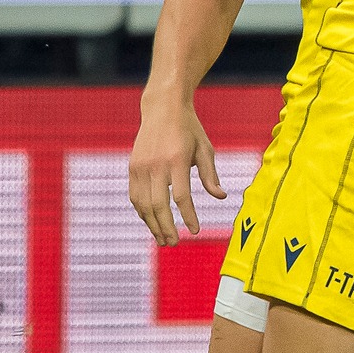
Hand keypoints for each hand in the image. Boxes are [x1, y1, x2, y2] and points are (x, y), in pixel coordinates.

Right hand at [129, 99, 223, 246]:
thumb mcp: (205, 148)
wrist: (163, 108)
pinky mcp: (132, 167)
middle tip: (174, 243)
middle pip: (158, 205)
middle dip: (166, 227)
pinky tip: (151, 222)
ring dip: (152, 224)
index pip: (181, 196)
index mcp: (177, 160)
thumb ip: (211, 175)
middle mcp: (155, 165)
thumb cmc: (190, 130)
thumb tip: (221, 197)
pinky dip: (142, 212)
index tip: (194, 231)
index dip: (187, 216)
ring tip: (163, 239)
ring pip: (143, 204)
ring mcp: (140, 166)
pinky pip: (135, 195)